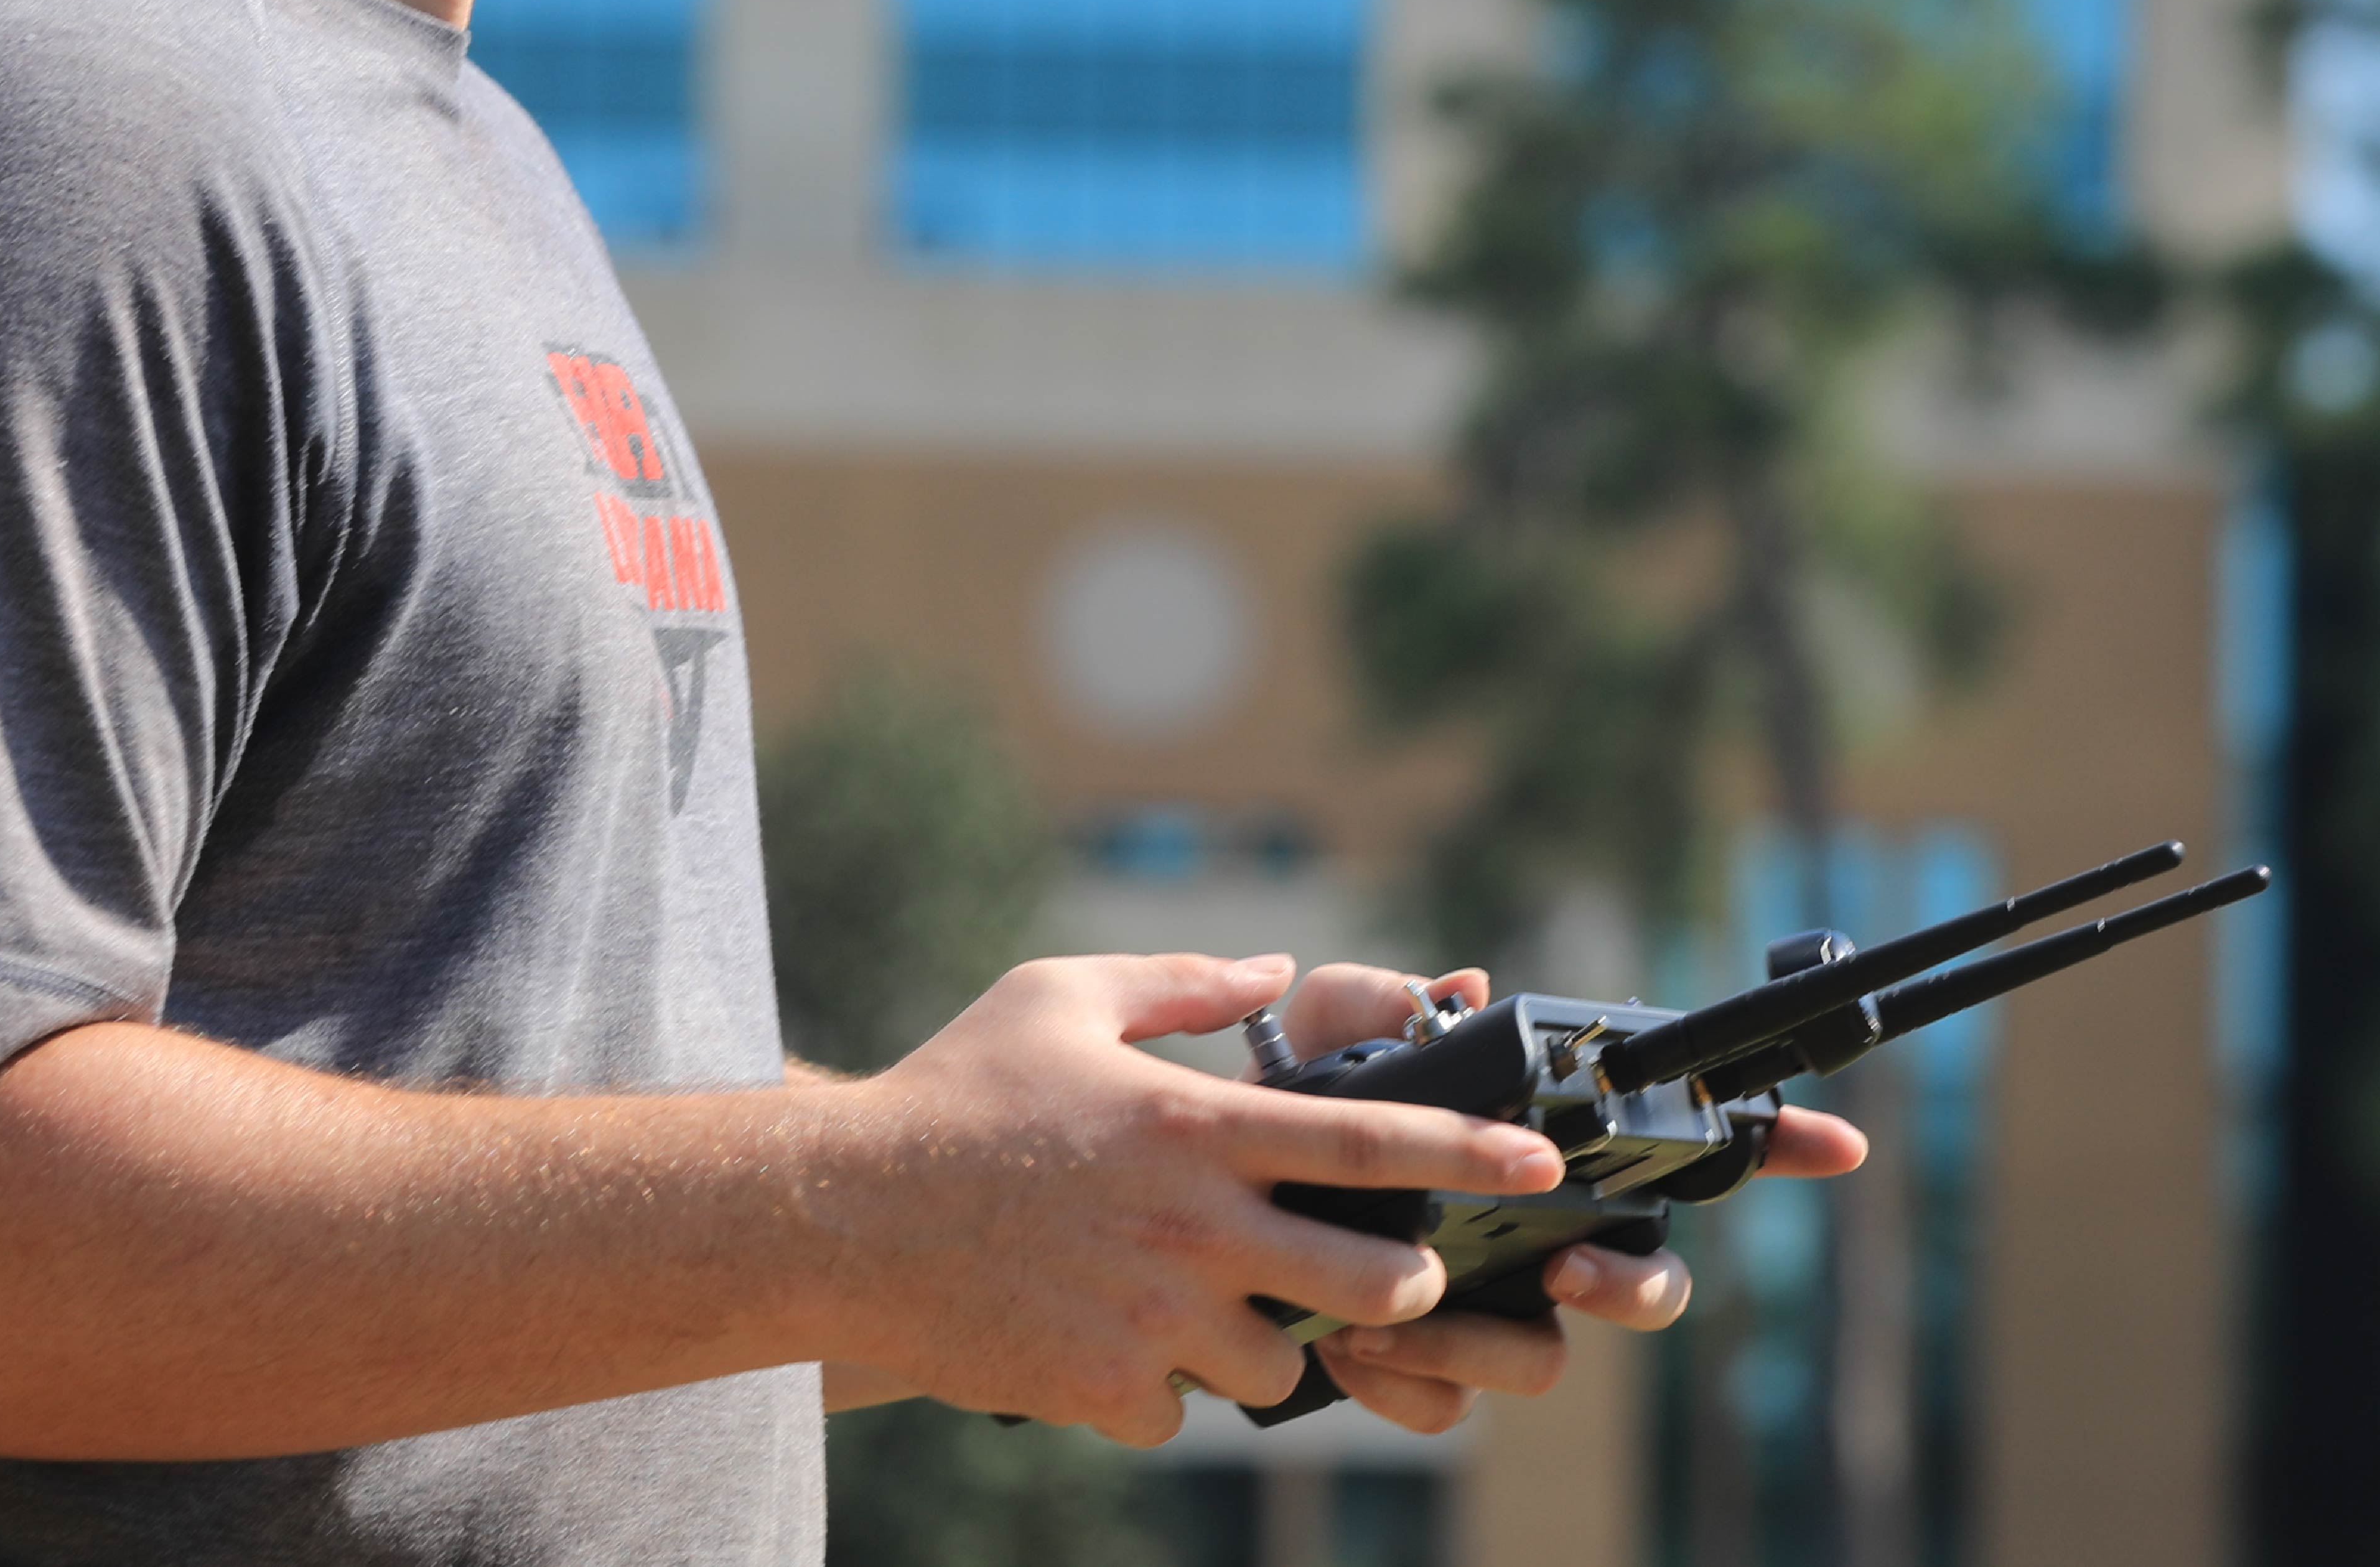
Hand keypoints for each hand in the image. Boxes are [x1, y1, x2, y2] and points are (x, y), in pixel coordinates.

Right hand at [809, 954, 1564, 1442]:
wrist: (835, 1214)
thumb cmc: (953, 1093)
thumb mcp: (1061, 995)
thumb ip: (1181, 982)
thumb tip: (1275, 967)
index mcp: (1194, 1128)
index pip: (1370, 1144)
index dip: (1471, 1156)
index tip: (1544, 1167)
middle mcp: (1190, 1227)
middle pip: (1365, 1281)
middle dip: (1405, 1288)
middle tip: (1396, 1278)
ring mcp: (1149, 1316)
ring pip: (1277, 1364)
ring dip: (1266, 1344)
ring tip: (1211, 1308)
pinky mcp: (1099, 1386)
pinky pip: (1175, 1410)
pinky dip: (1160, 1389)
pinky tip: (1112, 1343)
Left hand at [1268, 965, 1867, 1434]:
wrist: (1203, 1206)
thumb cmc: (1285, 1107)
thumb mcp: (1322, 1033)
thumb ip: (1383, 1000)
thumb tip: (1462, 990)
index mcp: (1552, 1155)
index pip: (1688, 1147)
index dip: (1779, 1144)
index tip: (1842, 1146)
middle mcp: (1547, 1239)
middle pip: (1652, 1289)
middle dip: (1631, 1288)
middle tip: (1562, 1267)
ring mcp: (1496, 1314)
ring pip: (1544, 1363)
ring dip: (1474, 1344)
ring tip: (1384, 1315)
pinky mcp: (1430, 1375)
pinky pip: (1449, 1410)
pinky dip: (1402, 1385)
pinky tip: (1340, 1347)